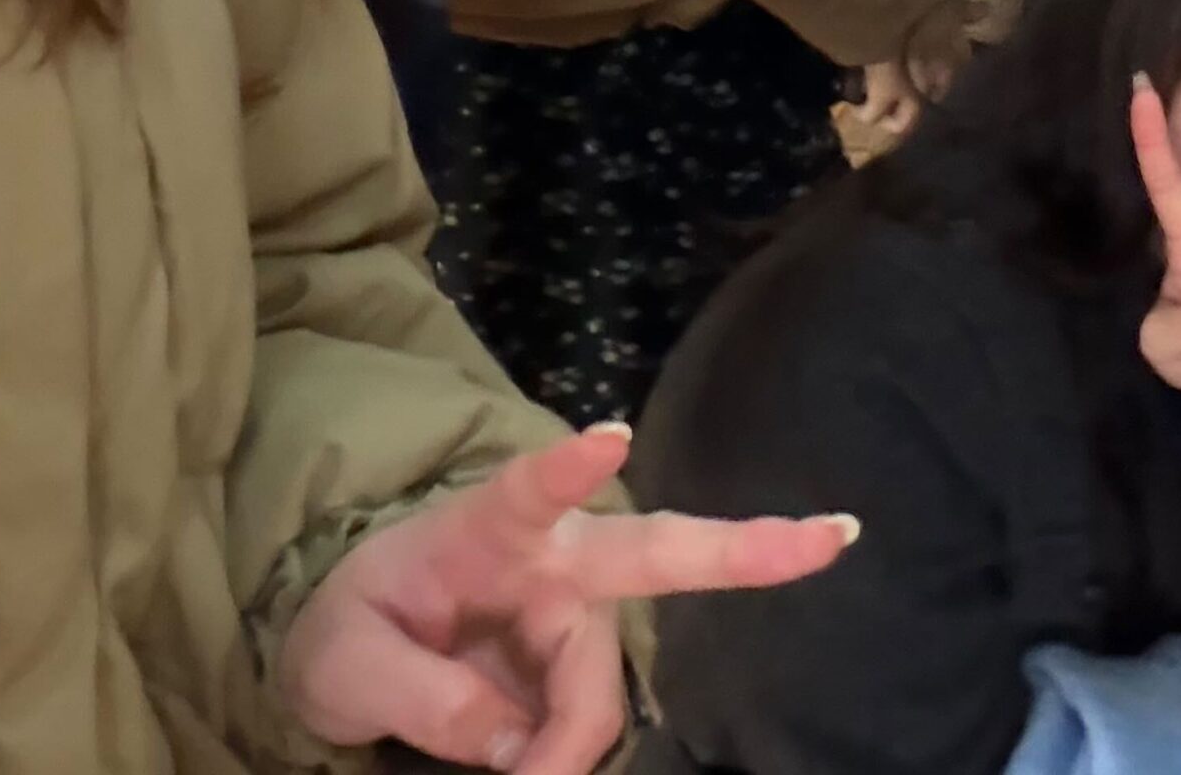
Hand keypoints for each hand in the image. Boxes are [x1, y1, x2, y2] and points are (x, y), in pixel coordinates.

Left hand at [276, 423, 852, 774]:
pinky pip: (586, 726)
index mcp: (486, 528)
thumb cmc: (354, 624)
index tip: (610, 438)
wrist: (361, 640)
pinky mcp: (579, 663)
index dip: (568, 469)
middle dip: (746, 546)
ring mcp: (576, 610)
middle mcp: (553, 558)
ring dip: (558, 753)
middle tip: (835, 534)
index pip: (529, 491)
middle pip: (654, 560)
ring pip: (597, 696)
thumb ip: (420, 696)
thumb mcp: (345, 665)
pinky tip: (533, 769)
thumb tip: (515, 747)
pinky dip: (559, 761)